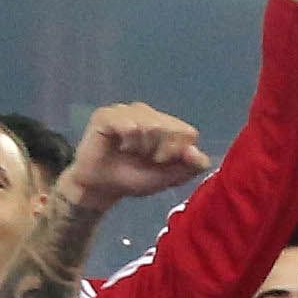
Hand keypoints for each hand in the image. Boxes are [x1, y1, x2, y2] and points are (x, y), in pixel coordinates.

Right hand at [65, 101, 211, 212]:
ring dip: (143, 148)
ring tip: (131, 152)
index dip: (178, 153)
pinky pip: (129, 125)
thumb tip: (195, 151)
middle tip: (144, 159)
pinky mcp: (107, 114)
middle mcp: (150, 114)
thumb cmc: (137, 178)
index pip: (188, 133)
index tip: (162, 163)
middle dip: (159, 152)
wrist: (102, 186)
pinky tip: (120, 147)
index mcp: (168, 126)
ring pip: (151, 125)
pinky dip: (128, 142)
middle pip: (170, 128)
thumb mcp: (171, 177)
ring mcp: (128, 111)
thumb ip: (192, 166)